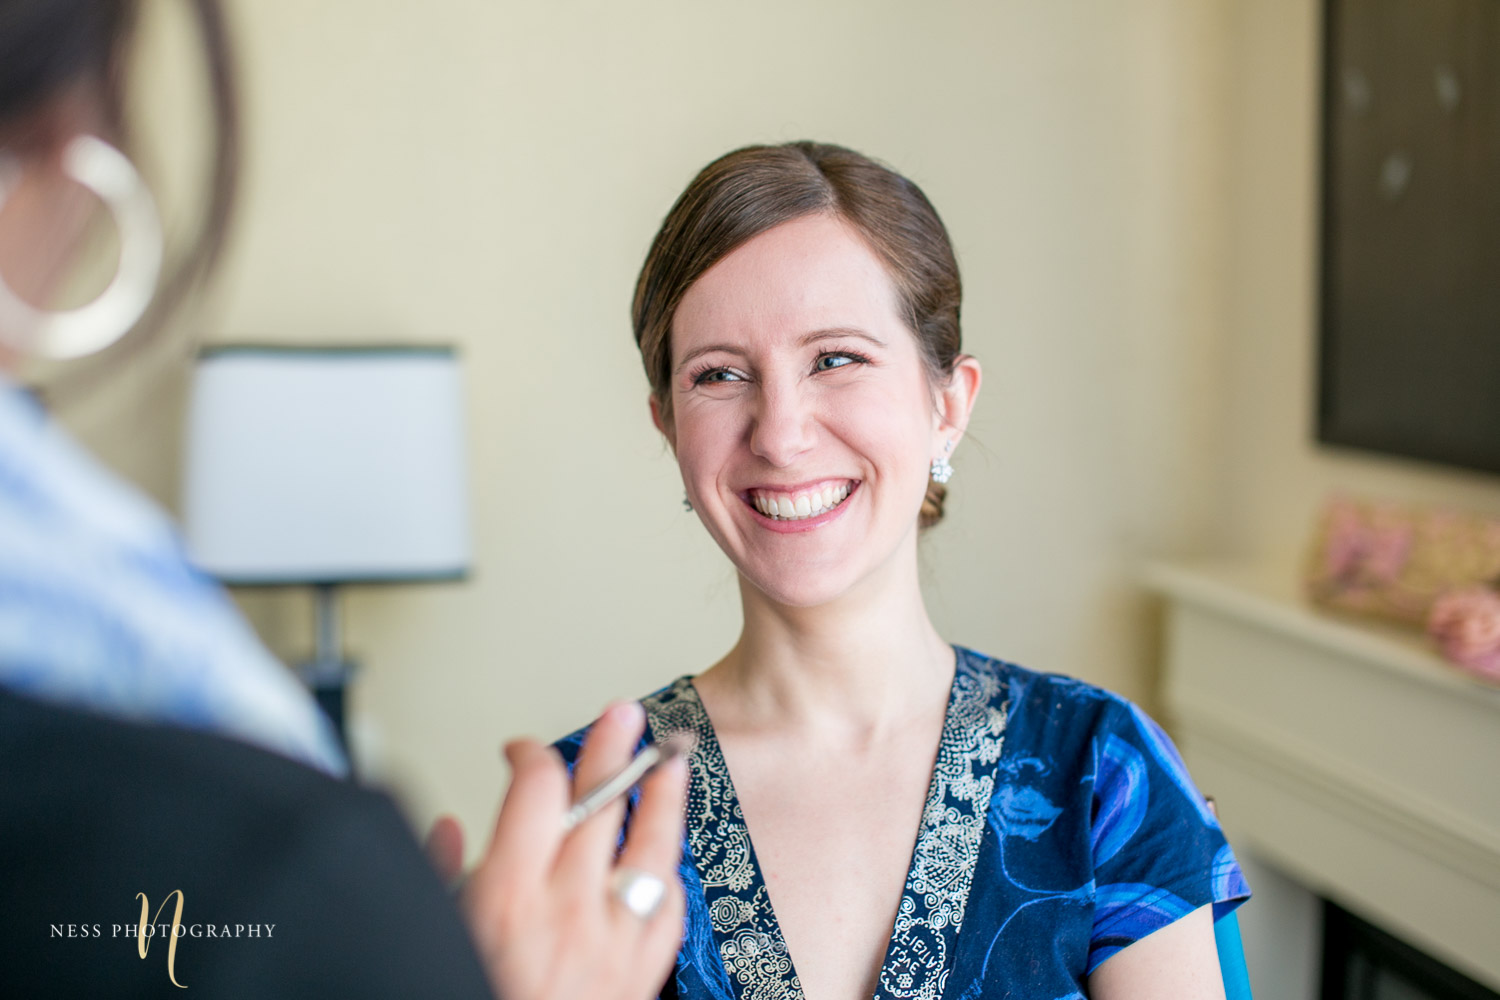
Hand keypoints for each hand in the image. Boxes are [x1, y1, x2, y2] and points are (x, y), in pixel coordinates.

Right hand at [427, 702, 686, 999]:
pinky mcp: (642, 972)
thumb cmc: (478, 996)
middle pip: (599, 802)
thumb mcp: (437, 933)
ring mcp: (614, 940)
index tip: (524, 750)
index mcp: (508, 895)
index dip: (532, 754)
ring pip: (650, 846)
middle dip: (611, 747)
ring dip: (660, 795)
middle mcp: (568, 908)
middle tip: (625, 713)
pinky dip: (668, 872)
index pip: (536, 790)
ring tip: (674, 759)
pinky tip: (671, 851)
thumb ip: (438, 878)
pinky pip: (668, 907)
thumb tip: (448, 831)